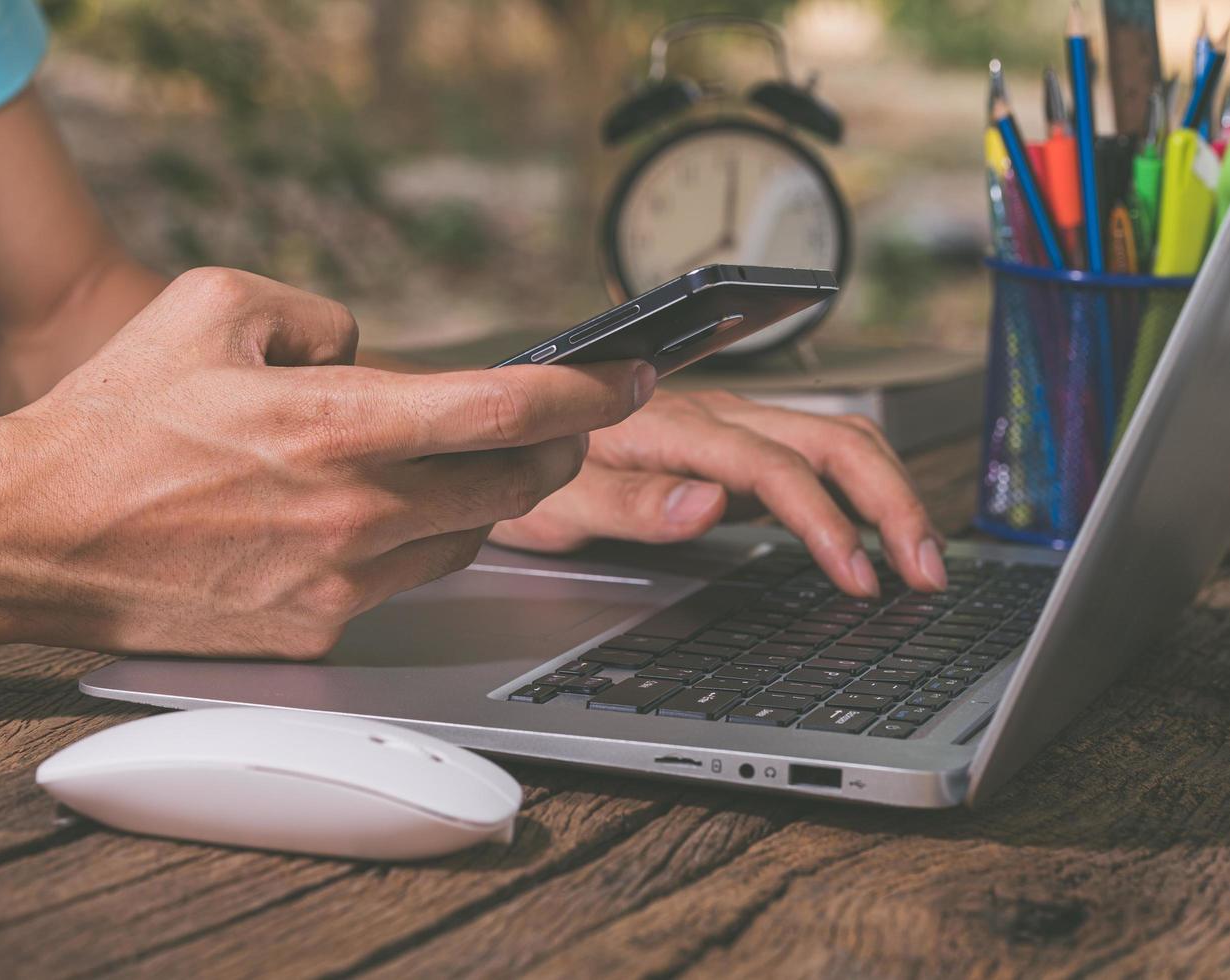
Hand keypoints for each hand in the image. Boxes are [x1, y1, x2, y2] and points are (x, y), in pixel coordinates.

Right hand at [0, 268, 653, 657]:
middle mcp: (353, 510)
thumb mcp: (210, 306)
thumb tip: (373, 349)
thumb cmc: (115, 418)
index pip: (504, 407)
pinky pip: (408, 583)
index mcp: (335, 422)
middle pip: (514, 485)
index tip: (628, 376)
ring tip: (456, 465)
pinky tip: (382, 518)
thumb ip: (319, 313)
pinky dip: (418, 544)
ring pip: (467, 539)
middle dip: (556, 448)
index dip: (585, 391)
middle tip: (561, 422)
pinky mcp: (318, 631)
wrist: (35, 536)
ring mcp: (339, 581)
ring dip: (485, 499)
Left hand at [489, 388, 948, 596]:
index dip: (824, 521)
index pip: (773, 466)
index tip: (858, 576)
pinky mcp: (733, 447)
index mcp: (674, 425)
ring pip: (834, 439)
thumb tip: (712, 505)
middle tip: (927, 571)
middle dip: (891, 502)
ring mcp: (729, 428)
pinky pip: (814, 457)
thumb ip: (633, 502)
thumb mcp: (558, 500)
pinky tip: (872, 534)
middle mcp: (714, 415)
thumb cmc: (526, 469)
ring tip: (920, 558)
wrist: (505, 430)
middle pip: (830, 439)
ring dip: (886, 493)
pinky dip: (859, 491)